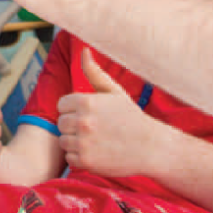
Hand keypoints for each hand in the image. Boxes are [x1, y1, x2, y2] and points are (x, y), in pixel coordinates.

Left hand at [56, 48, 165, 176]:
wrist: (151, 147)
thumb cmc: (131, 117)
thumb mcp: (114, 92)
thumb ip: (94, 72)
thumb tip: (84, 50)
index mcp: (86, 101)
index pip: (62, 105)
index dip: (74, 110)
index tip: (90, 115)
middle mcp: (82, 121)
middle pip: (61, 123)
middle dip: (74, 126)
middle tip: (94, 129)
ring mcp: (84, 142)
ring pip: (63, 141)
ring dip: (76, 142)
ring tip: (96, 140)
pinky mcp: (86, 162)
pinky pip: (70, 158)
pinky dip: (80, 158)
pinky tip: (96, 152)